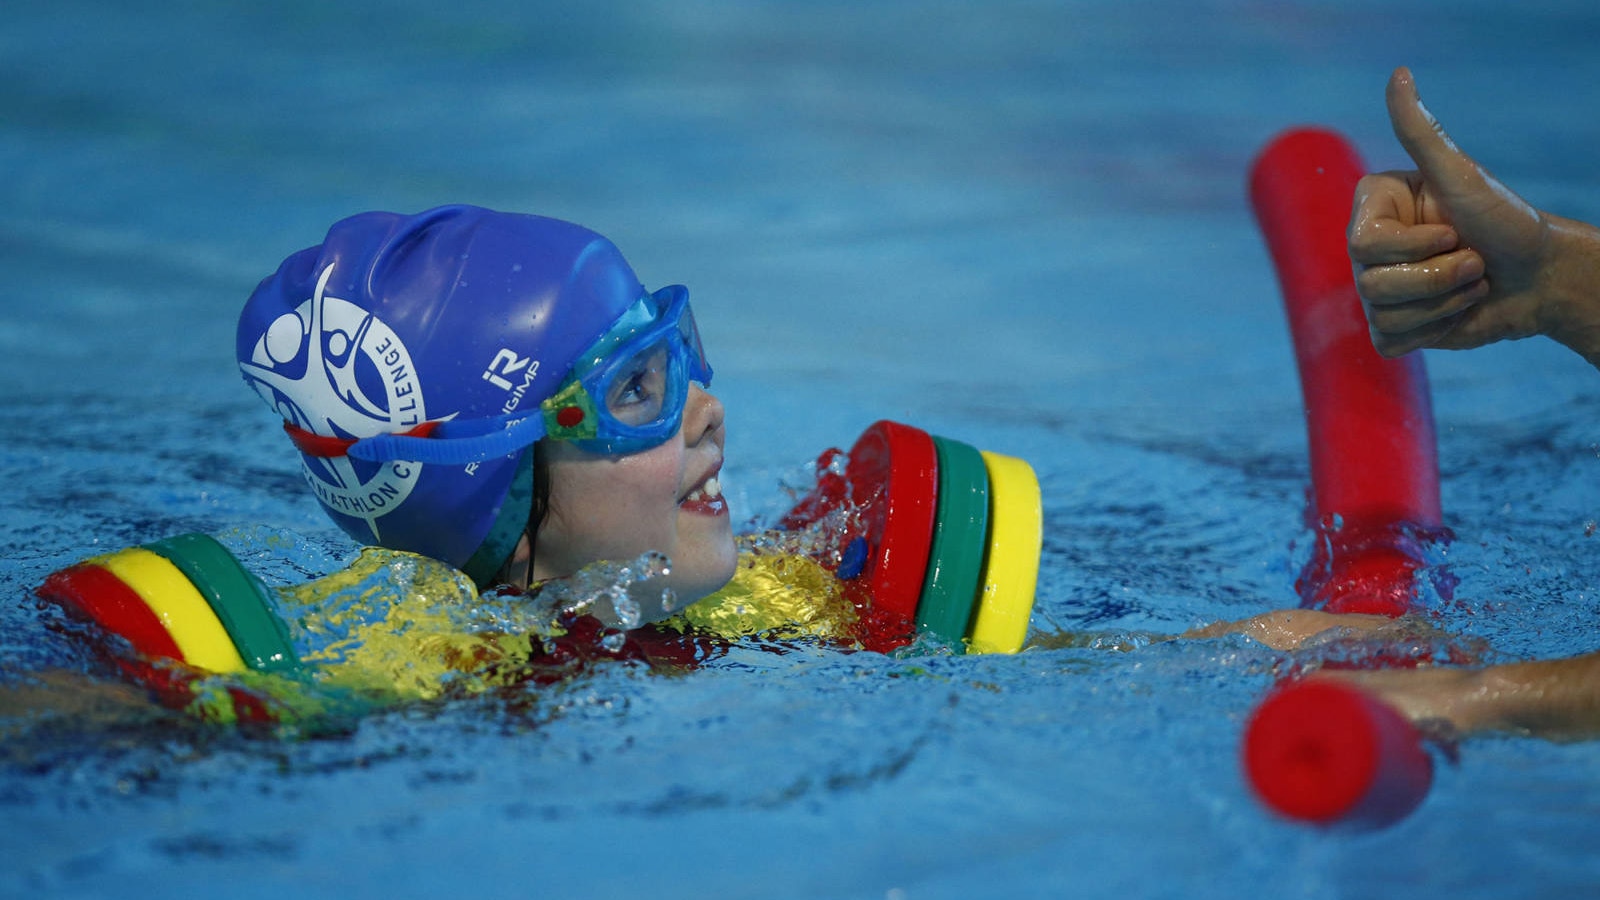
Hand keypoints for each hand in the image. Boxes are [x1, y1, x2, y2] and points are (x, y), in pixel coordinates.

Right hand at [1348, 68, 1599, 360]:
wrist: (1539, 276)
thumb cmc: (1503, 220)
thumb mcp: (1459, 175)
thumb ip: (1420, 130)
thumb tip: (1398, 74)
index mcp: (1373, 211)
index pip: (1362, 246)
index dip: (1414, 248)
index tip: (1453, 230)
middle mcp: (1369, 249)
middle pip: (1371, 284)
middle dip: (1438, 277)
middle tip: (1474, 260)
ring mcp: (1377, 290)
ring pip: (1382, 314)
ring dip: (1444, 302)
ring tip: (1473, 282)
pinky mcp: (1393, 327)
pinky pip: (1388, 341)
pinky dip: (1432, 331)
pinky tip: (1455, 311)